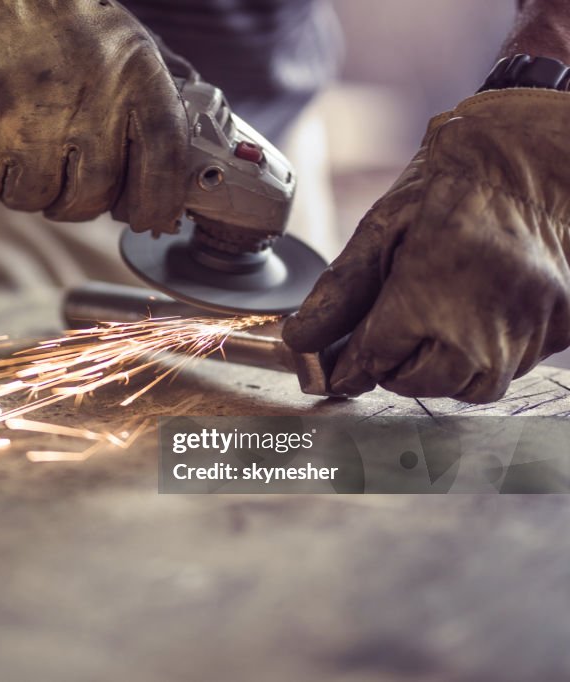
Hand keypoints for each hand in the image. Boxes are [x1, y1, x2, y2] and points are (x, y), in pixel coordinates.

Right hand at [0, 0, 189, 233]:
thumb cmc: (51, 6)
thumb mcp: (122, 38)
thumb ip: (149, 93)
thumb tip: (175, 156)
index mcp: (135, 74)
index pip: (164, 161)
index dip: (159, 202)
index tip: (148, 218)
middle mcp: (91, 99)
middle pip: (92, 195)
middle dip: (77, 204)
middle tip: (65, 189)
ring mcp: (34, 116)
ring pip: (36, 198)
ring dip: (28, 189)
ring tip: (21, 158)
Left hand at [282, 89, 569, 402]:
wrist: (535, 156)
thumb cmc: (456, 182)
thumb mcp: (383, 227)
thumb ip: (340, 290)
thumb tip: (301, 338)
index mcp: (430, 294)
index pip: (375, 357)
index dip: (351, 361)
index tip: (340, 366)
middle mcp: (482, 324)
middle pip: (421, 381)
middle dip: (393, 366)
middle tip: (385, 341)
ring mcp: (527, 330)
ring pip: (471, 386)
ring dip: (441, 372)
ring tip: (428, 337)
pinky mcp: (560, 328)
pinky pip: (516, 368)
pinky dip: (487, 358)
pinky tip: (473, 326)